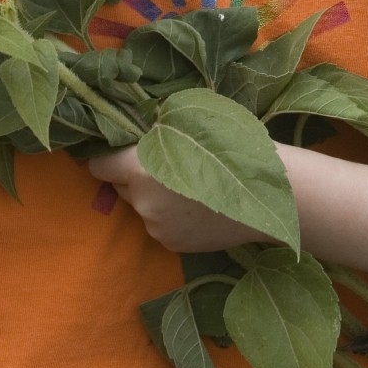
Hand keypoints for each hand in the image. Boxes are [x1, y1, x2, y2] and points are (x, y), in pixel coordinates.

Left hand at [88, 146, 267, 252]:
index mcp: (141, 168)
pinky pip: (159, 224)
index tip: (122, 152)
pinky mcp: (171, 244)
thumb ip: (157, 131)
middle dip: (135, 176)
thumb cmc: (233, 147)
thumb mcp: (192, 124)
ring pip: (141, 206)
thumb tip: (136, 130)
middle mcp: (143, 201)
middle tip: (167, 163)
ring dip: (154, 196)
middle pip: (121, 186)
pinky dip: (170, 215)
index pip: (99, 165)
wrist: (268, 195)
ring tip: (189, 186)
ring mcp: (157, 226)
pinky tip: (197, 206)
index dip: (109, 156)